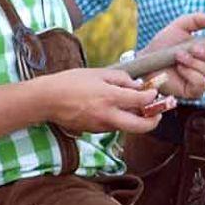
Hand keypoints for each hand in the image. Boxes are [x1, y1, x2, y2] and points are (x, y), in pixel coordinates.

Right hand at [33, 68, 172, 134]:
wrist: (47, 100)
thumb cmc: (70, 82)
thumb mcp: (97, 73)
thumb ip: (121, 79)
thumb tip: (137, 85)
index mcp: (110, 97)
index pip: (142, 101)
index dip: (152, 96)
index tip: (153, 92)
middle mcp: (108, 115)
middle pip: (142, 126)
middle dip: (154, 121)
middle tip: (157, 113)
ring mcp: (101, 126)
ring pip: (127, 127)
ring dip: (135, 120)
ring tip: (134, 107)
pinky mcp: (94, 131)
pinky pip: (113, 127)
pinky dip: (119, 119)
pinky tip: (113, 109)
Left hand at [137, 12, 204, 101]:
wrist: (146, 59)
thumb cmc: (163, 44)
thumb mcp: (180, 26)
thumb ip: (197, 20)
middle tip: (194, 47)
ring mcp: (202, 82)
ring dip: (195, 62)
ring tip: (178, 56)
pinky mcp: (193, 92)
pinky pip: (200, 83)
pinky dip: (190, 73)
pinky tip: (179, 67)